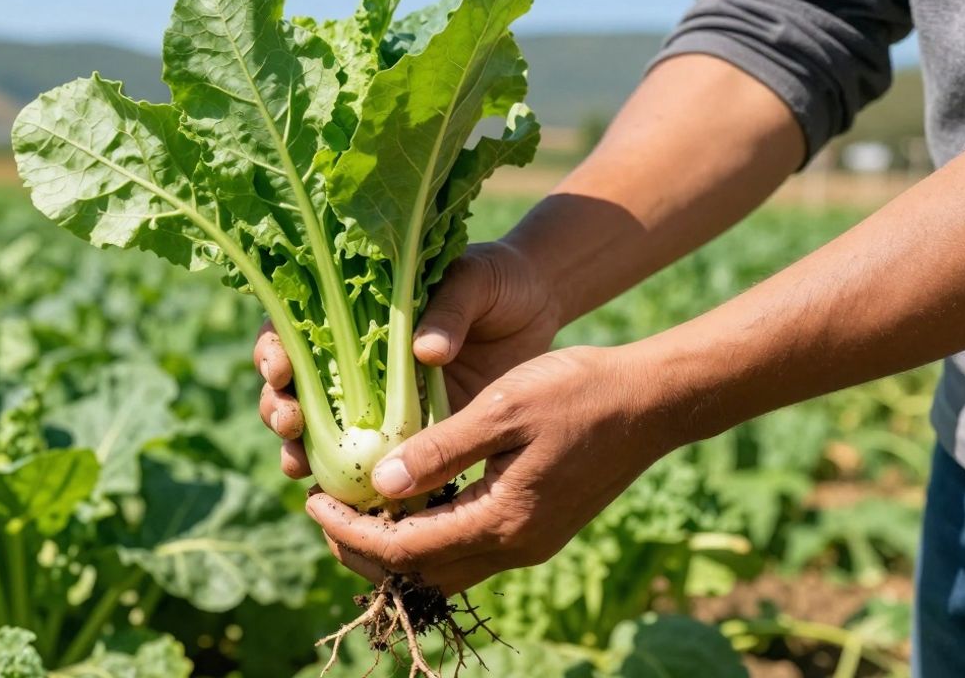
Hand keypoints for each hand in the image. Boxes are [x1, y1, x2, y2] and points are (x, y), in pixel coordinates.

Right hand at [253, 241, 561, 478]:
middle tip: (290, 420)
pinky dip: (351, 486)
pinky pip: (372, 466)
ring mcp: (378, 403)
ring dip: (298, 452)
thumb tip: (425, 351)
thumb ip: (448, 308)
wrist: (537, 309)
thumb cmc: (496, 280)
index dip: (273, 352)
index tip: (282, 368)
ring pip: (318, 435)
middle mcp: (355, 363)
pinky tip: (344, 499)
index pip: (291, 332)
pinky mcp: (411, 434)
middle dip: (278, 408)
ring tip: (300, 466)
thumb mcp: (472, 279)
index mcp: (352, 315)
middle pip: (291, 390)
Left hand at [307, 345, 680, 593]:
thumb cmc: (579, 391)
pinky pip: (468, 548)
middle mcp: (515, 546)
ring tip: (356, 508)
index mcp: (502, 521)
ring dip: (396, 546)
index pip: (405, 548)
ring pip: (445, 566)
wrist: (652, 401)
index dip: (350, 531)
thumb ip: (440, 448)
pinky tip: (410, 498)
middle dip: (363, 550)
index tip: (312, 503)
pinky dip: (429, 533)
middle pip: (420, 573)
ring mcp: (529, 542)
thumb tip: (380, 482)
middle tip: (324, 513)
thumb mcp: (501, 409)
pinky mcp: (538, 528)